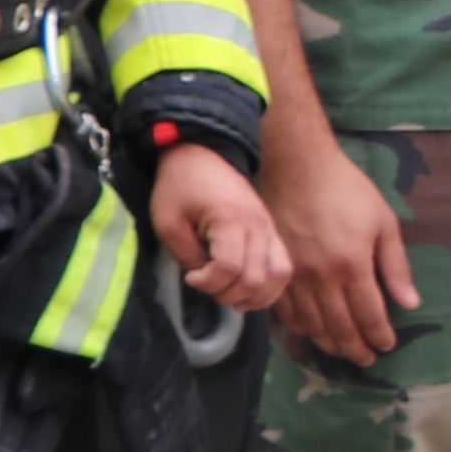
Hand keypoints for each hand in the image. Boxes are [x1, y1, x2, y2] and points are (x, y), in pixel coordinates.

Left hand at [146, 143, 290, 317]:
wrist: (201, 155)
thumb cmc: (180, 187)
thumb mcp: (167, 222)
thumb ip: (187, 256)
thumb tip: (207, 279)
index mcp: (231, 219)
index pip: (229, 268)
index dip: (207, 282)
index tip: (189, 277)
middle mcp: (258, 226)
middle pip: (254, 279)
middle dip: (226, 293)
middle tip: (206, 283)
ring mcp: (269, 229)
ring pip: (278, 277)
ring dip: (253, 296)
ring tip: (229, 293)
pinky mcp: (272, 232)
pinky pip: (283, 268)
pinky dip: (268, 287)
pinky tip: (247, 290)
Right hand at [262, 135, 417, 369]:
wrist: (298, 167)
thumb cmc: (347, 190)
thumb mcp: (384, 222)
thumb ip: (396, 266)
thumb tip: (409, 304)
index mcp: (352, 265)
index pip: (369, 315)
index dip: (379, 335)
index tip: (387, 346)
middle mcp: (322, 278)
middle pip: (340, 327)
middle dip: (356, 348)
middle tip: (367, 359)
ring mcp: (295, 276)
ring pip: (312, 325)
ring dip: (330, 343)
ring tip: (344, 351)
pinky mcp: (277, 270)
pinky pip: (286, 311)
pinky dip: (301, 328)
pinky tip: (312, 332)